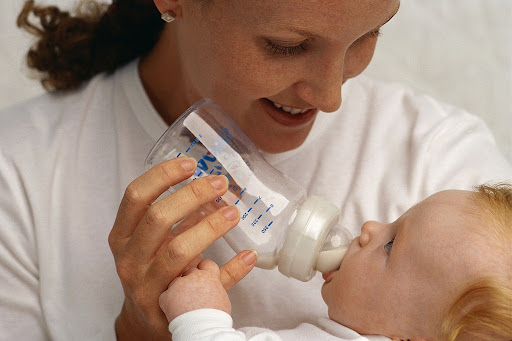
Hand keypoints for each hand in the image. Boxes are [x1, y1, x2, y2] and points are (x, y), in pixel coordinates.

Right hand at [108, 157, 254, 339]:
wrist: (145, 321)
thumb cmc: (151, 271)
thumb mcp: (152, 242)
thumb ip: (177, 219)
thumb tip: (215, 189)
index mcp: (121, 236)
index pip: (135, 197)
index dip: (162, 176)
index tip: (190, 164)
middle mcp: (129, 259)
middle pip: (158, 218)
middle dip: (193, 195)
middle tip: (220, 183)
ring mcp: (145, 286)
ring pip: (178, 250)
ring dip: (210, 227)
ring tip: (233, 212)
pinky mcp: (168, 307)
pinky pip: (205, 286)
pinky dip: (232, 270)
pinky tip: (249, 256)